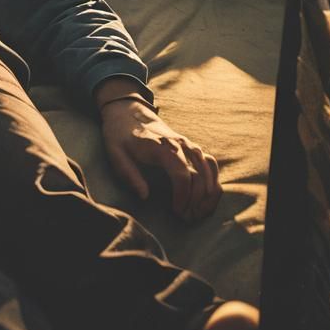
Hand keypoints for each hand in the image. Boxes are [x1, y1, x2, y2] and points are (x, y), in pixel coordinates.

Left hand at [100, 97, 220, 221]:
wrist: (127, 111)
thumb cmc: (119, 134)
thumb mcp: (115, 153)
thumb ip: (128, 174)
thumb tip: (144, 196)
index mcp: (161, 147)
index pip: (182, 175)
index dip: (183, 196)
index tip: (178, 212)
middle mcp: (179, 144)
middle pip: (199, 176)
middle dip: (196, 200)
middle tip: (187, 218)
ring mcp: (187, 143)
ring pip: (208, 170)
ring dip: (208, 193)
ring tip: (199, 212)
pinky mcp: (190, 145)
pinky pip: (210, 162)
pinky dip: (213, 180)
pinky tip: (208, 196)